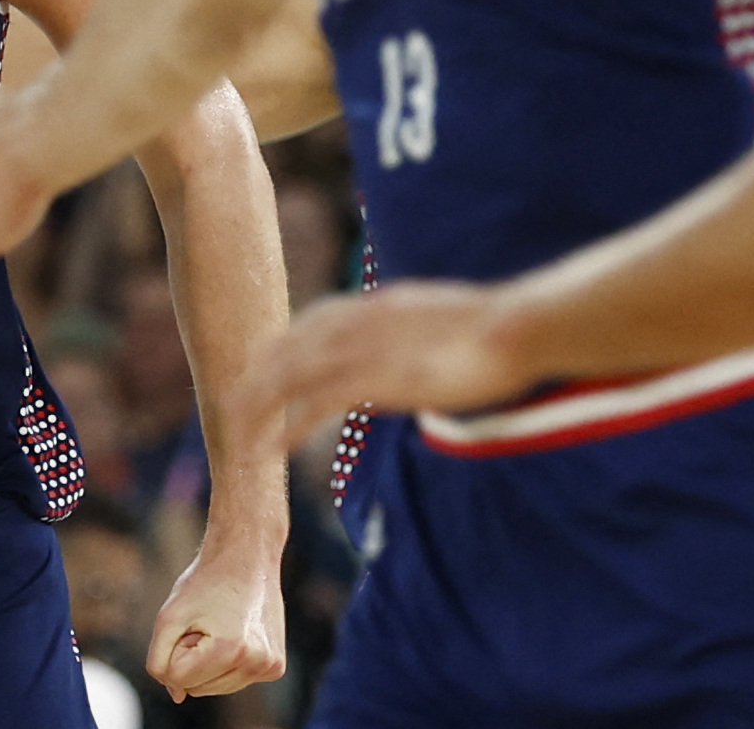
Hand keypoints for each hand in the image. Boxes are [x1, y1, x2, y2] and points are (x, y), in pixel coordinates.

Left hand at [146, 544, 285, 701]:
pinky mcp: (276, 667)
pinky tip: (236, 633)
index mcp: (231, 650)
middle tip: (207, 623)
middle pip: (197, 688)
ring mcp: (269, 667)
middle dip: (192, 658)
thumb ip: (160, 661)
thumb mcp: (169, 617)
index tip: (191, 622)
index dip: (175, 648)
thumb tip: (177, 695)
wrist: (247, 556)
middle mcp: (257, 663)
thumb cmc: (206, 582)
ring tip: (222, 628)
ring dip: (209, 662)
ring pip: (215, 688)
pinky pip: (234, 681)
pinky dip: (227, 662)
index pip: (178, 678)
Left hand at [232, 282, 530, 453]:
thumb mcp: (445, 317)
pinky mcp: (380, 379)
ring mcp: (370, 349)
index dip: (286, 341)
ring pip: (295, 373)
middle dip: (260, 372)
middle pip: (294, 344)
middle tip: (233, 400)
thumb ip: (417, 329)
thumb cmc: (499, 326)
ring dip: (261, 402)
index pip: (317, 317)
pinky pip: (320, 404)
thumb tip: (413, 345)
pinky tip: (274, 449)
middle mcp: (365, 320)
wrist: (520, 325)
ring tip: (235, 429)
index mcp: (380, 304)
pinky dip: (291, 425)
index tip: (264, 361)